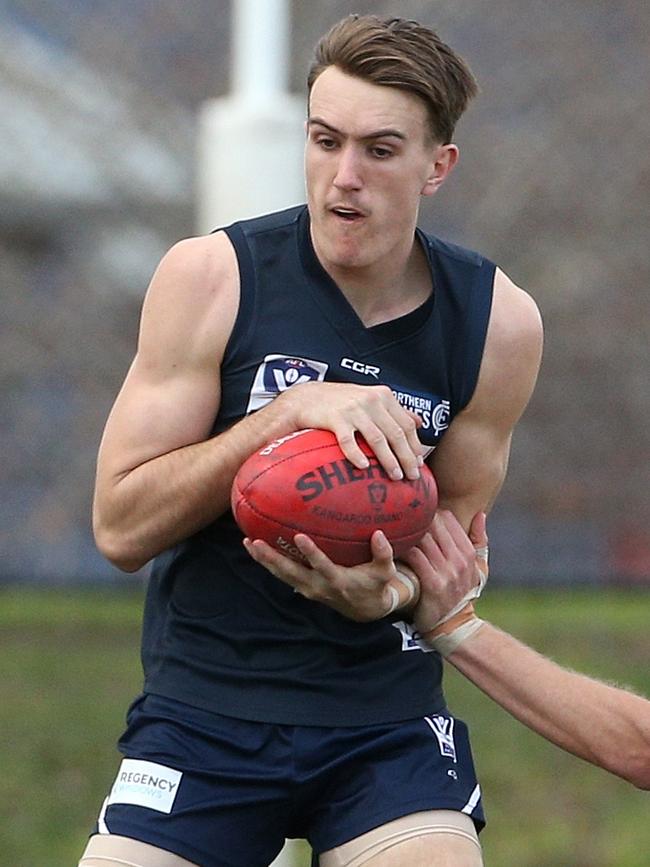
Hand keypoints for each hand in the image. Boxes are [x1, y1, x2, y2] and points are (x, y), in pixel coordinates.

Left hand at [243, 530, 415, 621]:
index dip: (310, 553)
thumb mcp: (385, 572)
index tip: (299, 537)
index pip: (322, 566)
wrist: (365, 610)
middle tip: (256, 542)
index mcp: (338, 581)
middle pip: (291, 573)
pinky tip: (255, 549)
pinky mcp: (302, 588)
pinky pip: (282, 576)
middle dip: (273, 558)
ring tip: (248, 543)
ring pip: (282, 575)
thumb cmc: (375, 584)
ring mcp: (308, 589)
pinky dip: (268, 564)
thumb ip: (383, 554)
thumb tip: (379, 534)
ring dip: (264, 561)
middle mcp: (319, 586)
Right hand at [276, 381, 423, 480]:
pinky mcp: (335, 418)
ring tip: (395, 476)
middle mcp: (371, 400)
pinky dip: (356, 455)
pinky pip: (349, 441)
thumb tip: (419, 422)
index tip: (420, 463)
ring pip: (377, 439)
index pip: (406, 424)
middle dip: (407, 457)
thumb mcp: (371, 398)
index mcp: (383, 396)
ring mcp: (353, 409)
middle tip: (412, 476)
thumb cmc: (342, 402)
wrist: (307, 397)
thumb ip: (394, 410)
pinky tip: (363, 467)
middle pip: (396, 433)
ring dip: (389, 460)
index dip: (415, 445)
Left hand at [401, 510, 487, 634]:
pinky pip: (414, 556)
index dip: (429, 512)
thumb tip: (480, 514)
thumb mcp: (479, 568)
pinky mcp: (432, 584)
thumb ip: (480, 541)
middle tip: (398, 516)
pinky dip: (402, 548)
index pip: (448, 518)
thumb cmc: (463, 593)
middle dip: (415, 519)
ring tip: (392, 527)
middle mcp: (459, 560)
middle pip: (434, 525)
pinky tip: (391, 545)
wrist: (454, 626)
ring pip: (423, 538)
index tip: (413, 514)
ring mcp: (446, 572)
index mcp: (468, 552)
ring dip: (406, 531)